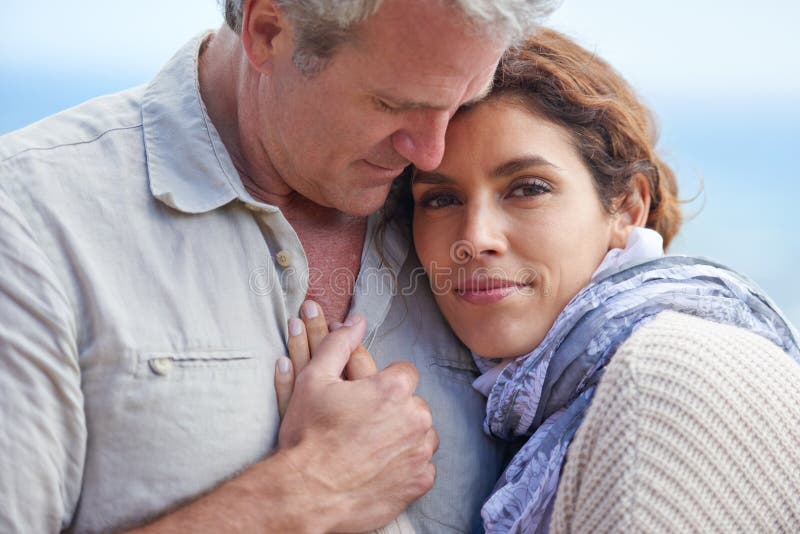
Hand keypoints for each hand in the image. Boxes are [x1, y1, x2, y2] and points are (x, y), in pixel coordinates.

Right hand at [273, 300, 437, 532]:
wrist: (305, 493)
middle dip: (394, 411)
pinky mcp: (419, 482)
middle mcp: (415, 417)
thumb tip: (355, 321)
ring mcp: (420, 452)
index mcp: (394, 389)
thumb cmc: (308, 435)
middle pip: (413, 404)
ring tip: (370, 447)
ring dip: (403, 437)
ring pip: (420, 434)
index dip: (382, 384)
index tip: (365, 399)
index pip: (403, 373)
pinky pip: (422, 466)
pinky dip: (405, 466)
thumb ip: (339, 344)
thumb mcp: (314, 380)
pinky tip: (380, 468)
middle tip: (362, 425)